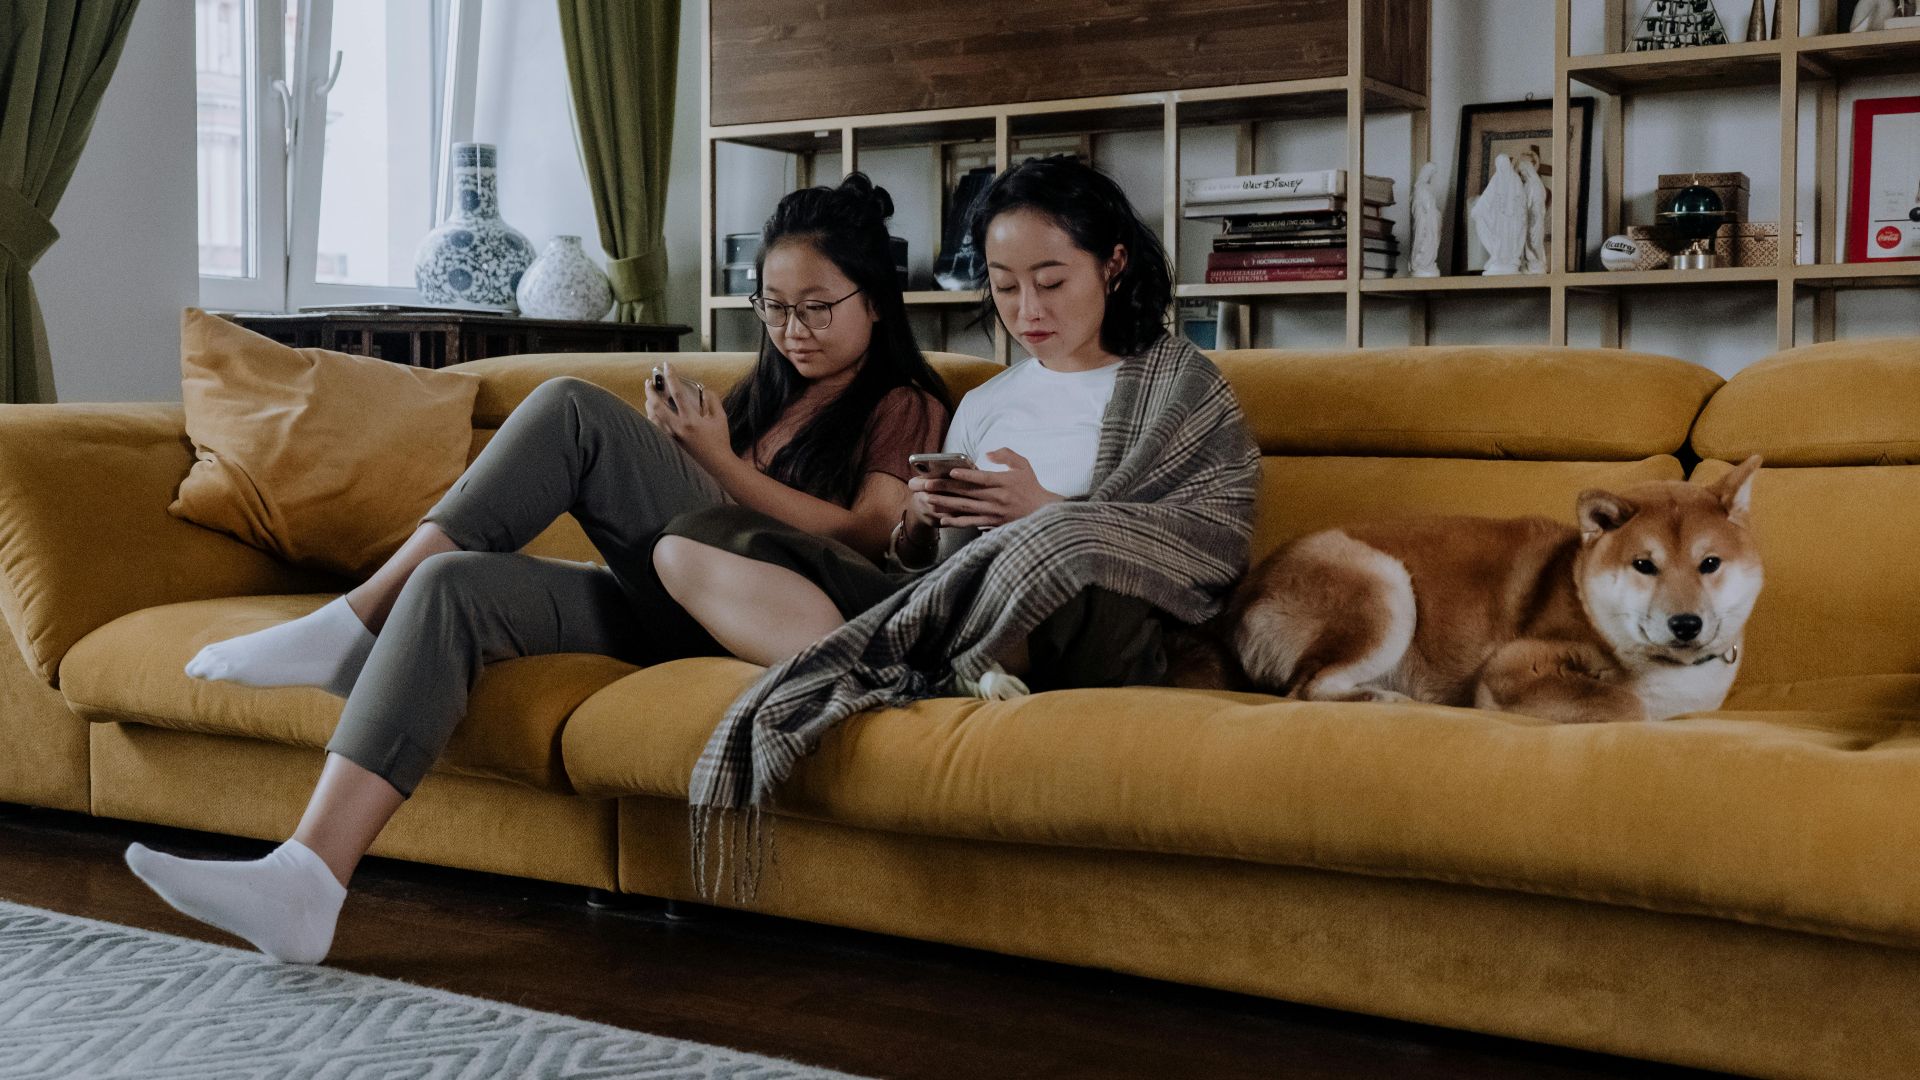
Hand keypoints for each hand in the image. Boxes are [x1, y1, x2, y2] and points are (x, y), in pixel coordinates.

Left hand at [644, 363, 729, 461]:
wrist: (715, 465)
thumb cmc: (719, 441)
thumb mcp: (720, 418)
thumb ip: (712, 401)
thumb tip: (704, 389)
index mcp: (691, 419)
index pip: (677, 393)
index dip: (671, 377)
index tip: (666, 365)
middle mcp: (678, 428)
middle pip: (656, 405)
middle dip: (650, 390)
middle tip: (649, 382)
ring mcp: (670, 438)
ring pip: (652, 417)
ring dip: (649, 403)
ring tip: (650, 396)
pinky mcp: (668, 445)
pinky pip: (654, 428)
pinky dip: (651, 417)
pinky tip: (652, 412)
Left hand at [916, 448, 1061, 527]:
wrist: (1043, 513)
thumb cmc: (1031, 487)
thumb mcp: (1023, 465)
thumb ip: (1006, 455)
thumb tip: (987, 454)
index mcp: (1004, 483)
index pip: (982, 478)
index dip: (967, 475)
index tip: (951, 471)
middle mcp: (997, 498)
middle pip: (966, 493)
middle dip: (944, 488)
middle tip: (925, 484)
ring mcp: (993, 512)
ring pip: (964, 508)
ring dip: (944, 504)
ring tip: (927, 500)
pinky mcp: (992, 523)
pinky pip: (970, 523)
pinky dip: (956, 522)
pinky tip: (942, 519)